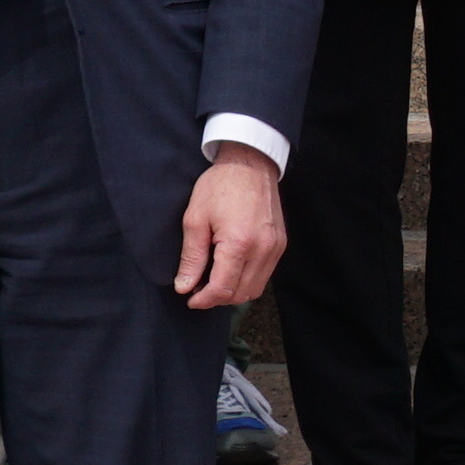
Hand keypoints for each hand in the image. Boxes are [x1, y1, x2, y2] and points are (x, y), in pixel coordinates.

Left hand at [175, 144, 286, 306]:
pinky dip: (247, 281)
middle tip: (198, 290)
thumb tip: (184, 286)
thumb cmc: (220, 186)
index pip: (222, 288)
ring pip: (255, 289)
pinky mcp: (280, 244)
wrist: (250, 163)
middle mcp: (262, 249)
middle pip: (241, 294)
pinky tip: (232, 270)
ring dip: (234, 292)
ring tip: (214, 282)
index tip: (190, 299)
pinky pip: (265, 275)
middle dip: (217, 299)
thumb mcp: (195, 219)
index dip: (204, 300)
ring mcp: (275, 248)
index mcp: (239, 243)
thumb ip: (191, 257)